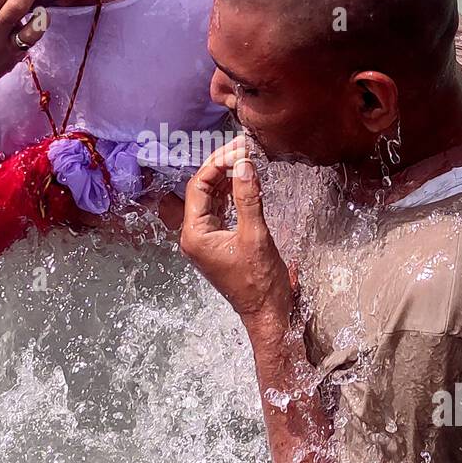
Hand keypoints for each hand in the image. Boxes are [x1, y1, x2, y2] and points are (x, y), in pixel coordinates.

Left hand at [180, 139, 291, 325]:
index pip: (198, 188)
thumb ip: (248, 198)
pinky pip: (220, 211)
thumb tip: (244, 165)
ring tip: (245, 159)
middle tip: (243, 149)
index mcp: (195, 235)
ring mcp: (205, 240)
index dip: (216, 164)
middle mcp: (194, 237)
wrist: (267, 313)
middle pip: (202, 191)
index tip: (238, 150)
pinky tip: (244, 181)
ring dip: (226, 179)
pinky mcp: (218, 243)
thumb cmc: (260, 282)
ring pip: (211, 200)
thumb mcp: (256, 236)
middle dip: (221, 168)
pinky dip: (231, 195)